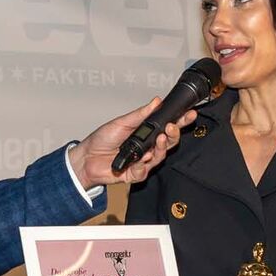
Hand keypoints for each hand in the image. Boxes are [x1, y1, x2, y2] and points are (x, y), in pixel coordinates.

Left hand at [68, 98, 196, 187]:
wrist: (86, 158)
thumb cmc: (102, 140)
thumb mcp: (122, 122)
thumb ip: (140, 114)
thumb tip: (156, 101)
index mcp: (145, 133)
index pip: (166, 126)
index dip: (179, 121)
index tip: (189, 114)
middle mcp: (147, 147)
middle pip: (168, 143)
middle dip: (173, 134)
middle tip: (172, 128)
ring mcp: (142, 162)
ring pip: (160, 157)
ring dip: (161, 148)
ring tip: (159, 140)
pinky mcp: (135, 174)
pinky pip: (144, 171)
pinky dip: (142, 165)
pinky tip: (140, 160)